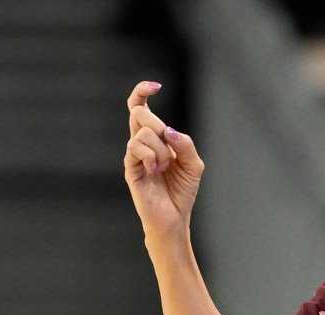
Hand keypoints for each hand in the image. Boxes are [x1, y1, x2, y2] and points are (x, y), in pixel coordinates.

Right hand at [123, 81, 205, 242]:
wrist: (174, 218)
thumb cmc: (182, 191)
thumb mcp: (193, 164)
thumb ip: (186, 144)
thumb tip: (169, 131)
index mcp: (155, 138)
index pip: (140, 107)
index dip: (142, 92)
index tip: (156, 86)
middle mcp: (141, 143)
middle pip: (138, 113)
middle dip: (157, 123)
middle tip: (169, 143)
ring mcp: (134, 156)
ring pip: (141, 133)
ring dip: (161, 149)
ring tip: (165, 167)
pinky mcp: (130, 169)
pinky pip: (136, 149)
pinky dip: (152, 157)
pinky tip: (156, 171)